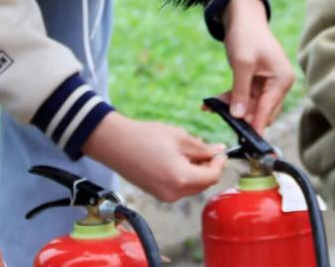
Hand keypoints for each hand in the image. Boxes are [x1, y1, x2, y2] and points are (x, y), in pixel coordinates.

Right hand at [83, 112, 225, 201]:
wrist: (115, 143)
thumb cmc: (145, 137)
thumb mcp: (179, 137)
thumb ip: (202, 148)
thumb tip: (219, 151)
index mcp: (181, 179)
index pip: (212, 177)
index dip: (219, 163)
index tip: (220, 150)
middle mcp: (174, 193)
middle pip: (203, 184)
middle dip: (208, 166)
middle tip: (205, 147)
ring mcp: (164, 196)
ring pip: (192, 186)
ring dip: (196, 170)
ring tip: (187, 148)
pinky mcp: (156, 194)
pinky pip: (179, 187)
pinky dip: (184, 174)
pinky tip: (176, 157)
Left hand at [217, 0, 294, 132]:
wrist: (242, 16)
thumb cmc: (246, 36)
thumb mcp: (242, 64)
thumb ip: (241, 92)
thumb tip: (240, 117)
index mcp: (281, 79)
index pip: (268, 108)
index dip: (257, 125)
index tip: (249, 142)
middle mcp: (278, 84)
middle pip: (261, 110)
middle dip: (241, 117)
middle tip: (223, 125)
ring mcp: (267, 84)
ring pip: (250, 106)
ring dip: (232, 109)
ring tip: (210, 108)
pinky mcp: (256, 82)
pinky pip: (243, 97)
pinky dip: (230, 100)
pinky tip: (211, 104)